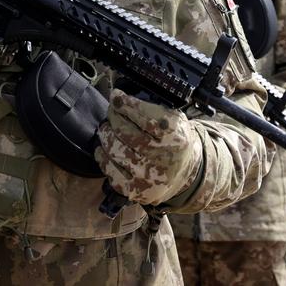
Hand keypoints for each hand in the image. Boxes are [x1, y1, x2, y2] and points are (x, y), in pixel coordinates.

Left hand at [96, 88, 202, 206]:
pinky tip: (108, 147)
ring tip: (109, 129)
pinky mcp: (132, 189)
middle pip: (123, 130)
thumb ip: (150, 106)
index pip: (144, 116)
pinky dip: (102, 154)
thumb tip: (118, 96)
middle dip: (113, 116)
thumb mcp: (173, 119)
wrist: (183, 174)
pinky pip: (107, 166)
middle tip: (113, 112)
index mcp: (174, 135)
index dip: (126, 104)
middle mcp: (160, 157)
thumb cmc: (173, 140)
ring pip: (112, 146)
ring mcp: (145, 175)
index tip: (117, 97)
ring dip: (106, 133)